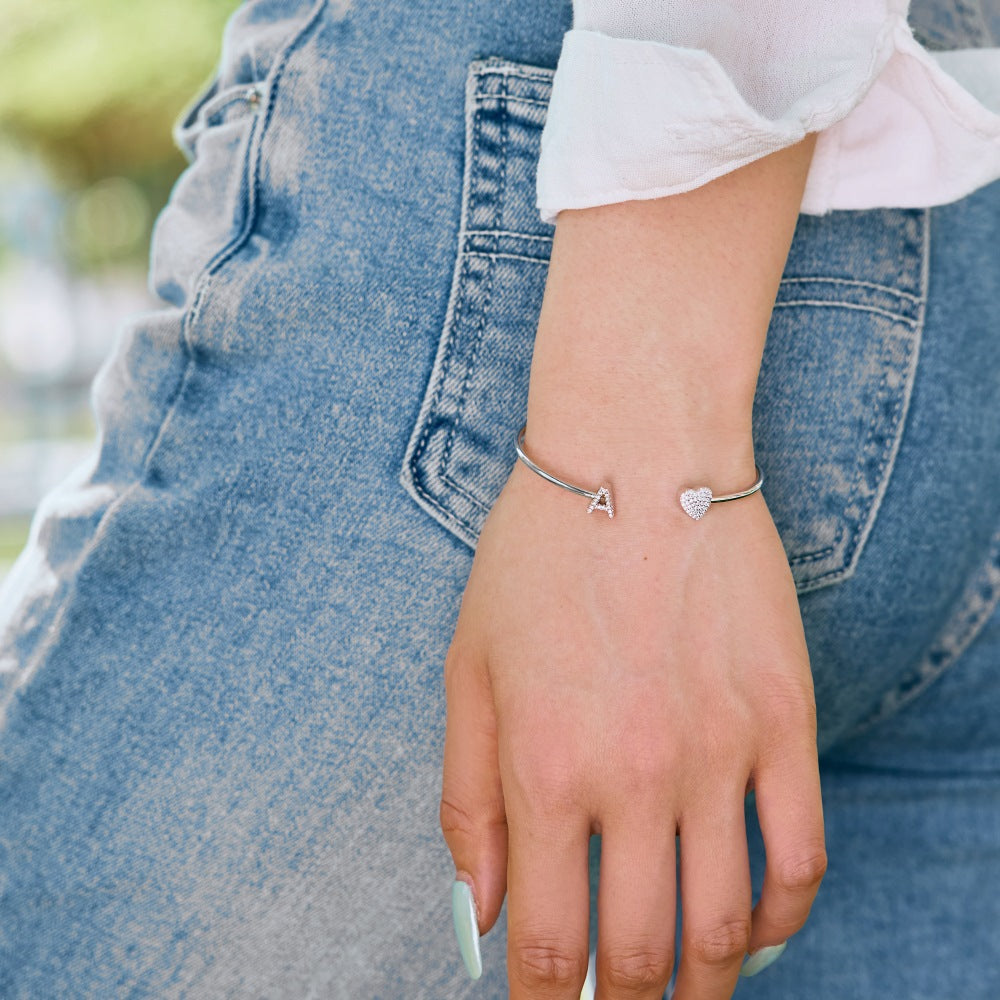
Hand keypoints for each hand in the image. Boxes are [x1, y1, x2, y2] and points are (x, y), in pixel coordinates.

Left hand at [440, 454, 825, 998]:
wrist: (637, 456)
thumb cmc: (536, 557)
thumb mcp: (468, 669)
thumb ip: (466, 802)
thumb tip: (477, 918)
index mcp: (545, 771)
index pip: (546, 947)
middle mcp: (637, 778)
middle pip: (642, 957)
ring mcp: (721, 753)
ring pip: (729, 927)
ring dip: (706, 986)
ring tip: (686, 994)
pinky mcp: (783, 720)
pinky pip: (803, 854)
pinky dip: (785, 916)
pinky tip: (756, 929)